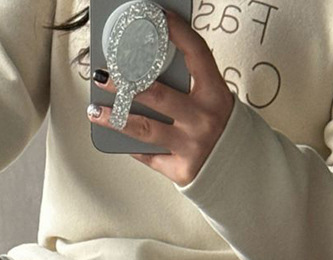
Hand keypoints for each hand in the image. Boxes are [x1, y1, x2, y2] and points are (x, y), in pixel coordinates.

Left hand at [87, 8, 234, 186]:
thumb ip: (188, 85)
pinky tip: (115, 137)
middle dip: (125, 83)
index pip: (196, 54)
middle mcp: (204, 119)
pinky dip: (132, 147)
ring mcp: (192, 146)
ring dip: (115, 118)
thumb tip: (146, 68)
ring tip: (95, 110)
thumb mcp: (212, 100)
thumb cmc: (218, 127)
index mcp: (215, 94)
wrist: (237, 168)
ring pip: (145, 129)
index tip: (158, 16)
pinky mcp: (181, 170)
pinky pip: (149, 156)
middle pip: (158, 95)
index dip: (177, 32)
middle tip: (103, 75)